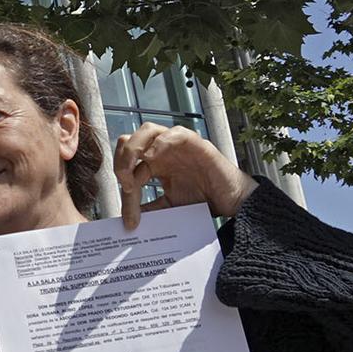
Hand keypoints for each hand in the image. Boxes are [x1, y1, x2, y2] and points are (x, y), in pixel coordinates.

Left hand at [114, 123, 256, 230]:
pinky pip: (175, 133)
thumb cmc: (203, 200)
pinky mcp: (195, 144)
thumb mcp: (169, 207)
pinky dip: (161, 141)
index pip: (128, 167)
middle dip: (120, 159)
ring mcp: (177, 145)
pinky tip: (152, 156)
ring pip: (148, 130)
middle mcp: (162, 151)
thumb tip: (128, 221)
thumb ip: (150, 209)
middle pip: (130, 141)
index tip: (129, 214)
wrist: (231, 202)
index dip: (124, 187)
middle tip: (125, 182)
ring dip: (135, 146)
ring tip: (132, 167)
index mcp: (153, 165)